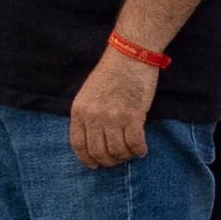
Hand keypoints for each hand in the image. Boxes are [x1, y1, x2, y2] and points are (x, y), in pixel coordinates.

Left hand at [69, 46, 158, 168]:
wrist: (130, 54)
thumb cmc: (112, 72)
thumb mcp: (88, 93)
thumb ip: (88, 115)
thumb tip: (95, 138)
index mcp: (79, 111)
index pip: (79, 144)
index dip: (87, 159)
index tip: (95, 165)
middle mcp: (94, 117)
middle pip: (98, 151)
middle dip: (109, 161)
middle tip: (118, 160)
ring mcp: (113, 118)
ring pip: (117, 151)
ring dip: (125, 156)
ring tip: (131, 153)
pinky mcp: (133, 116)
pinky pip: (134, 143)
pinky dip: (139, 150)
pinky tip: (142, 149)